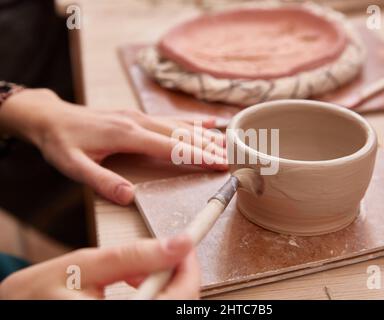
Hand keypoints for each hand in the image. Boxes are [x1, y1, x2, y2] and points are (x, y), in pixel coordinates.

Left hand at [0, 89, 227, 204]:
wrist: (50, 118)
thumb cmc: (61, 143)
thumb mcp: (73, 166)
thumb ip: (102, 181)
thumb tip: (130, 197)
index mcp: (128, 135)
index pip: (172, 147)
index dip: (198, 156)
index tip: (220, 164)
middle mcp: (138, 122)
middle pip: (183, 134)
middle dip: (210, 147)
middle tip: (233, 158)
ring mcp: (139, 116)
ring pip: (181, 125)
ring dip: (206, 135)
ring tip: (229, 144)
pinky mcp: (137, 115)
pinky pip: (171, 118)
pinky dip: (193, 120)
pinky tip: (210, 121)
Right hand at [0, 234, 199, 299]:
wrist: (18, 309)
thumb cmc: (40, 291)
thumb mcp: (86, 263)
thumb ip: (134, 256)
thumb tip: (178, 243)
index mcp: (113, 318)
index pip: (179, 299)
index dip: (189, 270)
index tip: (187, 245)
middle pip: (179, 304)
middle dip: (176, 275)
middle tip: (165, 252)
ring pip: (167, 307)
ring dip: (163, 285)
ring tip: (137, 269)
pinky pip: (154, 310)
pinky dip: (153, 295)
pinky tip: (135, 284)